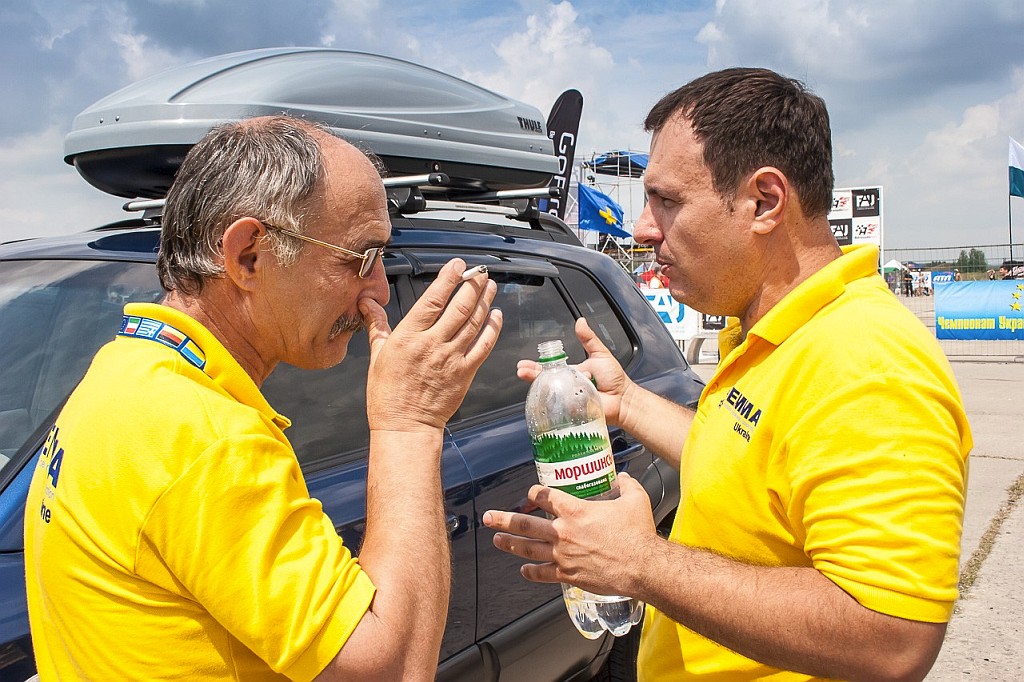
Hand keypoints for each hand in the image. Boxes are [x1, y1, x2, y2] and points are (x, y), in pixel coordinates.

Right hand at [360, 259, 501, 432]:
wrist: (405, 426)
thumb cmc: (388, 395)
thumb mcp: (377, 356)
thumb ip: (377, 324)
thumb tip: (367, 302)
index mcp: (409, 337)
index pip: (433, 299)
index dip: (448, 279)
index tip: (457, 266)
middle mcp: (433, 345)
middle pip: (459, 307)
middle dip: (472, 284)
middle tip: (480, 272)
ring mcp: (451, 359)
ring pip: (474, 322)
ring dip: (484, 301)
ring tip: (490, 286)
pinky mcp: (465, 373)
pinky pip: (483, 345)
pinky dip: (492, 328)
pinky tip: (496, 315)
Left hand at [482, 472, 656, 596]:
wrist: (642, 567)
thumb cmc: (638, 534)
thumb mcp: (635, 500)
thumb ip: (626, 485)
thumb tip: (624, 477)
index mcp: (575, 510)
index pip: (545, 496)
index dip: (535, 492)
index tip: (532, 493)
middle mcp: (563, 531)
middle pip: (524, 523)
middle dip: (503, 519)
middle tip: (488, 517)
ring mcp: (563, 555)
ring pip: (528, 548)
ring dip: (510, 543)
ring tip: (497, 540)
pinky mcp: (568, 575)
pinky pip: (543, 574)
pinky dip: (531, 572)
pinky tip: (523, 570)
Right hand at [517, 317, 633, 427]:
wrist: (624, 399)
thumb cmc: (614, 379)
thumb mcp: (600, 354)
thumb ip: (589, 339)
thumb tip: (580, 322)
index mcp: (570, 372)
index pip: (549, 368)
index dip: (535, 367)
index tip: (523, 364)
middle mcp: (566, 386)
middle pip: (544, 381)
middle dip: (531, 376)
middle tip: (522, 371)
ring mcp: (568, 399)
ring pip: (550, 393)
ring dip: (542, 385)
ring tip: (531, 378)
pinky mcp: (572, 411)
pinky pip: (561, 407)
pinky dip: (557, 401)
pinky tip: (553, 394)